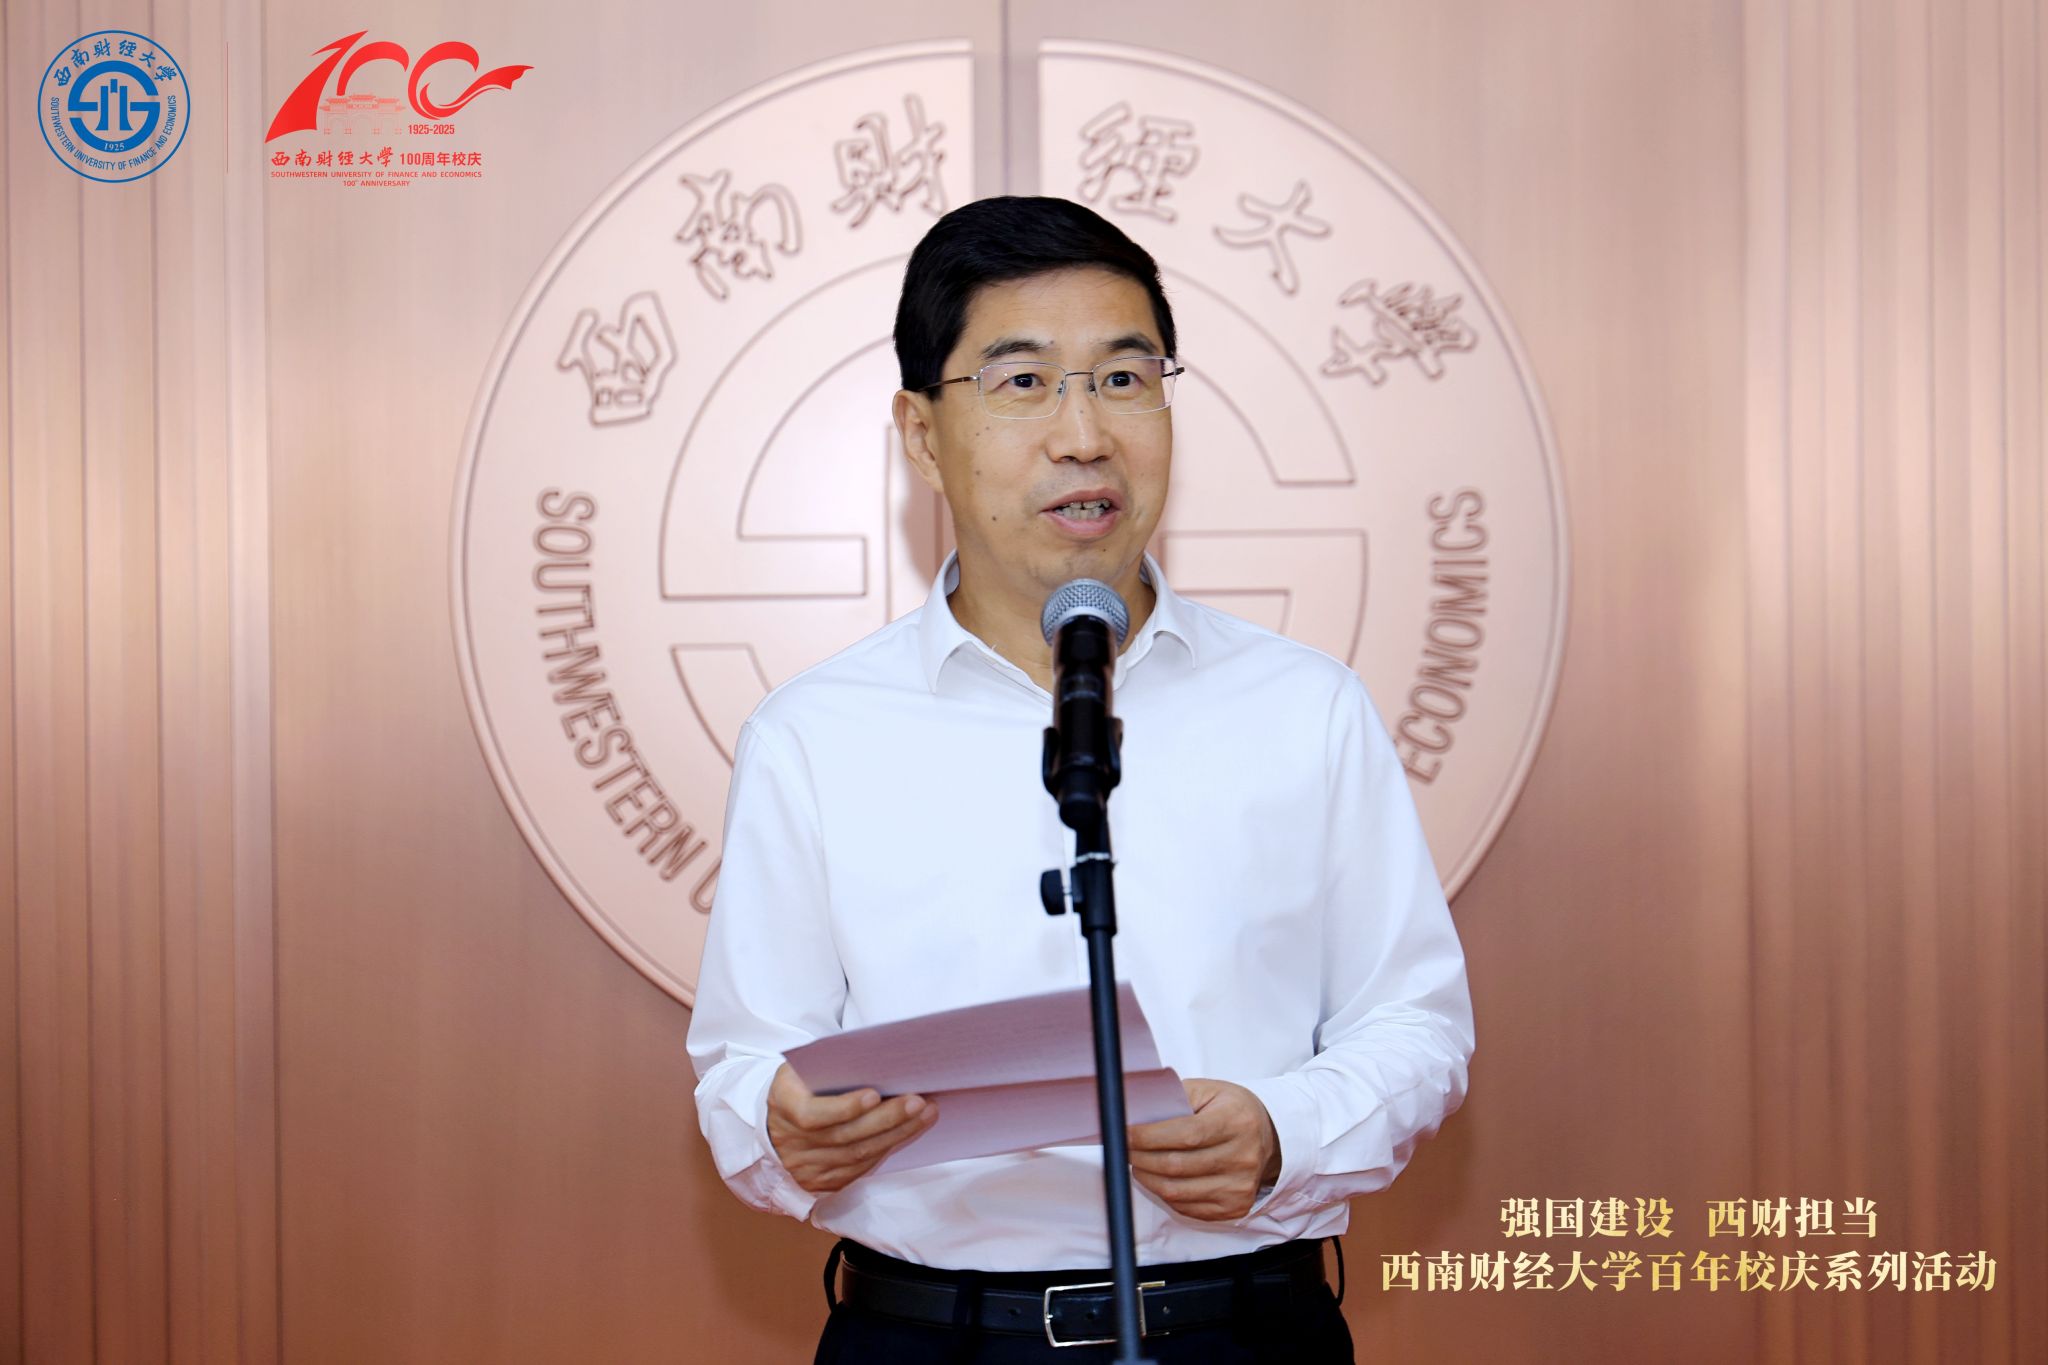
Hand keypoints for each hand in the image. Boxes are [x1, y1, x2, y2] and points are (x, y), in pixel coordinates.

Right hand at [766, 1062, 938, 1194]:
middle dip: (886, 1119)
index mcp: (783, 1105)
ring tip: (926, 1113)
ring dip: (897, 1134)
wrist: (776, 1122)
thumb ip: (830, 1067)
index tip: (875, 1094)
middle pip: (844, 1137)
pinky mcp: (823, 1182)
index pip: (812, 1115)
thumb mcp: (802, 1068)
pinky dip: (888, 1148)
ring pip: (858, 1155)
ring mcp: (807, 1167)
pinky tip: (910, 1131)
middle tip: (918, 1101)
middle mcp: (792, 1142)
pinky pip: (861, 1168)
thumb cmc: (801, 1085)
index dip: (844, 1108)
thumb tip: (880, 1059)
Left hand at [1126, 1078, 1281, 1220]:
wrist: (1268, 1137)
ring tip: (1137, 1163)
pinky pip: (1187, 1208)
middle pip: (1177, 1166)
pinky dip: (1165, 1194)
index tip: (1125, 1133)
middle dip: (1140, 1157)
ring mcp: (1240, 1187)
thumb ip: (1173, 1098)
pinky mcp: (1234, 1208)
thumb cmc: (1230, 1110)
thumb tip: (1133, 1112)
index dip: (1149, 1136)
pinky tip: (1159, 1178)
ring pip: (1177, 1192)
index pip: (1185, 1134)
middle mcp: (1243, 1157)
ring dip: (1148, 1178)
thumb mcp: (1207, 1091)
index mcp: (1236, 1121)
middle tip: (1124, 1148)